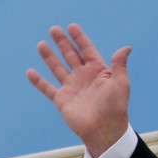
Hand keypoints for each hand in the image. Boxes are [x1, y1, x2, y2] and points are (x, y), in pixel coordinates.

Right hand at [27, 23, 131, 157]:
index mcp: (99, 72)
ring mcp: (72, 88)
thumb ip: (119, 65)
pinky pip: (47, 88)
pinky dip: (38, 81)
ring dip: (49, 56)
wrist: (104, 130)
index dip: (80, 39)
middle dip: (63, 42)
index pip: (87, 50)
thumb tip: (127, 47)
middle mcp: (84, 77)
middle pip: (71, 55)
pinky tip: (30, 72)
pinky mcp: (62, 100)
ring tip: (42, 44)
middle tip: (54, 29)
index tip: (72, 26)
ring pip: (58, 68)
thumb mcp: (120, 84)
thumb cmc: (115, 108)